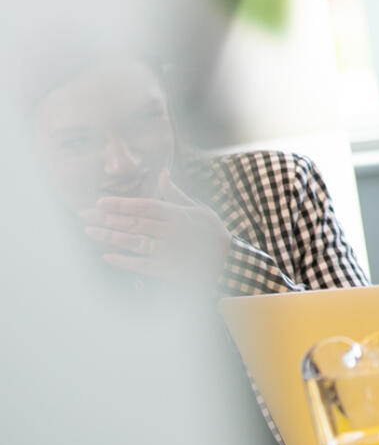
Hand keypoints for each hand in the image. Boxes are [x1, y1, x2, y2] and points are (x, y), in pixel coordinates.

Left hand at [78, 171, 231, 285]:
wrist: (228, 263)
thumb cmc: (212, 233)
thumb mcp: (200, 209)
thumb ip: (176, 194)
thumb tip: (162, 174)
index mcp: (181, 215)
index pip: (146, 206)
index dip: (122, 204)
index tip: (100, 202)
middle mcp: (174, 232)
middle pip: (135, 224)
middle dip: (107, 219)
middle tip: (84, 215)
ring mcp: (170, 252)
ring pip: (134, 243)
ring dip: (110, 237)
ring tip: (90, 232)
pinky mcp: (168, 270)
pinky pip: (141, 265)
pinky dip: (123, 261)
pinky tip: (106, 256)